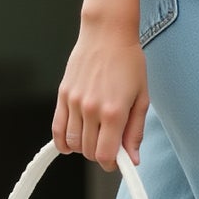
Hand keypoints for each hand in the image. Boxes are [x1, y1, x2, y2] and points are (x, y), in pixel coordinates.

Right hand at [53, 20, 149, 168]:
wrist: (107, 34)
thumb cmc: (128, 62)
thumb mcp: (142, 97)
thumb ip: (135, 131)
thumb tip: (133, 158)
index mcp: (114, 112)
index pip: (105, 155)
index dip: (112, 164)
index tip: (118, 160)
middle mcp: (91, 109)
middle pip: (88, 152)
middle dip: (100, 154)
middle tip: (110, 144)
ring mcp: (74, 102)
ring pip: (73, 143)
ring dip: (84, 147)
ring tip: (95, 136)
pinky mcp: (63, 95)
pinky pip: (57, 129)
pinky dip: (62, 142)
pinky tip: (71, 143)